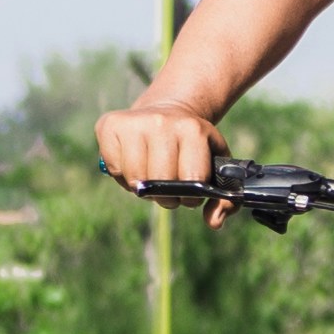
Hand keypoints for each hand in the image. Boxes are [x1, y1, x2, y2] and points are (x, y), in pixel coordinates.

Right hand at [96, 100, 217, 195]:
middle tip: (169, 188)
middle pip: (159, 182)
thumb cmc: (194, 147)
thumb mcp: (216, 165)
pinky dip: (122, 176)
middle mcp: (162, 122)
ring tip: (151, 176)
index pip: (190, 181)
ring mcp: (134, 122)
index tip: (190, 194)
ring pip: (135, 180)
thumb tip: (214, 222)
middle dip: (165, 196)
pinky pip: (114, 169)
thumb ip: (224, 199)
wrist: (169, 110)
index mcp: (193, 129)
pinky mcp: (109, 125)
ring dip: (143, 188)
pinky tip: (133, 164)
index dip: (190, 197)